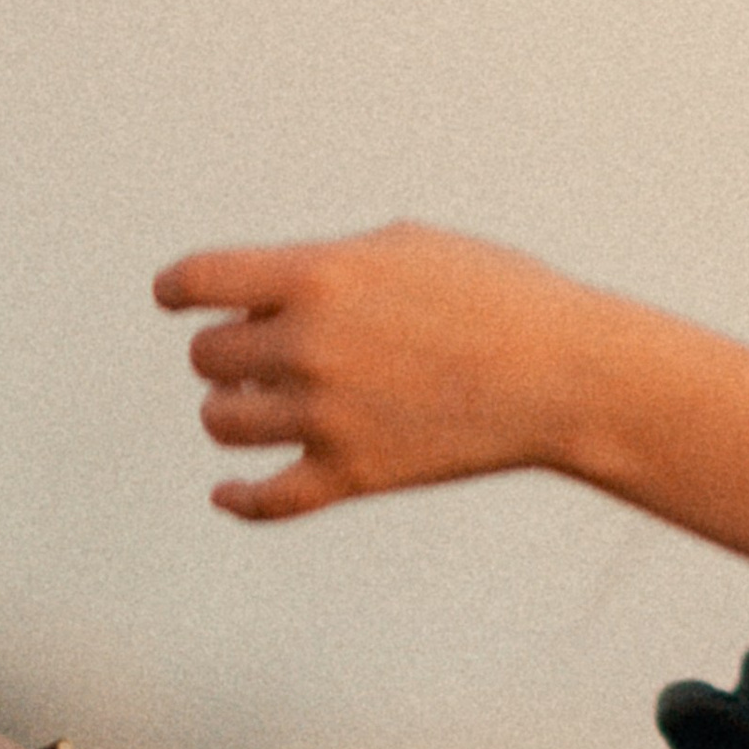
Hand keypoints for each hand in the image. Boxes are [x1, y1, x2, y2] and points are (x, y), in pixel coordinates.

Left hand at [155, 222, 608, 520]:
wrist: (569, 376)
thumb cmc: (502, 299)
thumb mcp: (408, 248)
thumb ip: (325, 265)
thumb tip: (265, 295)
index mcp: (318, 277)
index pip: (197, 281)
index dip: (179, 289)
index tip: (179, 299)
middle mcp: (310, 346)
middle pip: (208, 357)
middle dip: (231, 352)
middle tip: (266, 354)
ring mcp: (328, 416)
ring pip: (224, 423)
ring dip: (237, 412)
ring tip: (265, 407)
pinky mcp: (355, 475)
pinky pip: (267, 500)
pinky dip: (239, 499)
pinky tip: (228, 492)